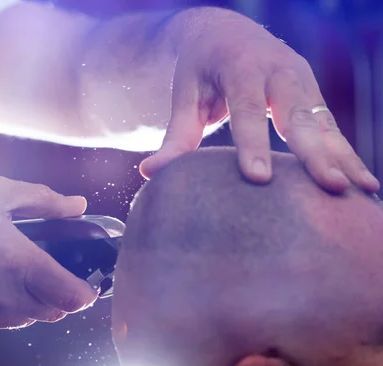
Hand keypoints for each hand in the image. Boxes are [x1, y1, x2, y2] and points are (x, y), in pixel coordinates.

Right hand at [0, 176, 96, 333]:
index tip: (88, 279)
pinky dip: (5, 307)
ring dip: (33, 301)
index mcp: (22, 265)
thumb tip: (78, 205)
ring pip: (28, 320)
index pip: (75, 298)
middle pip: (55, 312)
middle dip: (61, 295)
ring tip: (15, 271)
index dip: (89, 291)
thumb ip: (44, 200)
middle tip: (50, 269)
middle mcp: (8, 299)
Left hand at [140, 7, 379, 192]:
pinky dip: (346, 154)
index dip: (253, 143)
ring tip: (359, 191)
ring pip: (325, 122)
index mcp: (241, 66)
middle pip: (299, 114)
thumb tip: (148, 172)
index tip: (259, 179)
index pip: (248, 108)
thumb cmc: (200, 68)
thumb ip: (174, 134)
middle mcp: (279, 70)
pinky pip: (331, 127)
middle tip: (329, 187)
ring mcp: (302, 80)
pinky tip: (360, 184)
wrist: (226, 32)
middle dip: (315, 152)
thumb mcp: (185, 94)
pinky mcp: (312, 94)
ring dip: (343, 156)